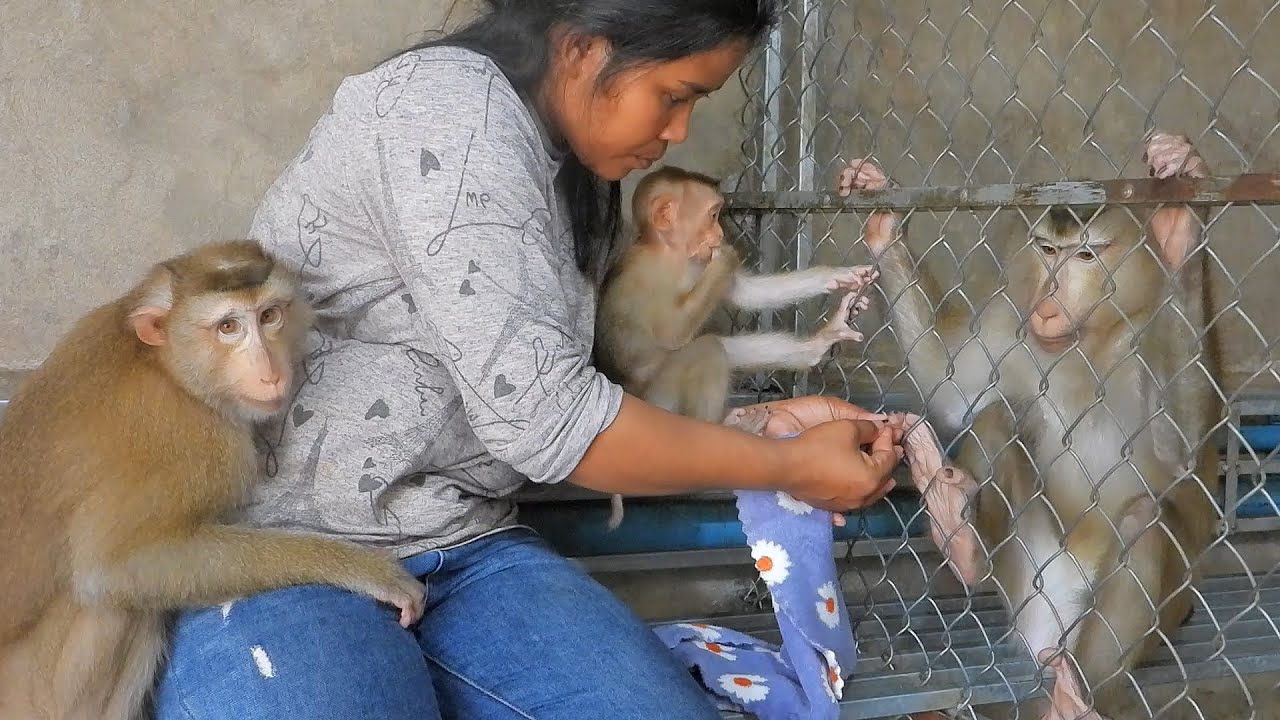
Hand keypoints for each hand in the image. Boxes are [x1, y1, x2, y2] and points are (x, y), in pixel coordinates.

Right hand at [742, 396, 904, 524]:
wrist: (786, 466)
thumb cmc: (817, 446)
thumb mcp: (848, 428)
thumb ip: (870, 428)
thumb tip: (879, 430)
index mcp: (872, 478)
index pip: (889, 457)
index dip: (888, 440)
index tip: (884, 429)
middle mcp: (864, 496)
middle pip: (885, 477)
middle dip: (886, 458)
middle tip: (887, 444)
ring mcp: (848, 505)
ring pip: (872, 491)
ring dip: (877, 475)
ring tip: (878, 463)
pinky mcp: (834, 507)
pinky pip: (855, 498)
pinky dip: (861, 487)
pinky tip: (860, 481)